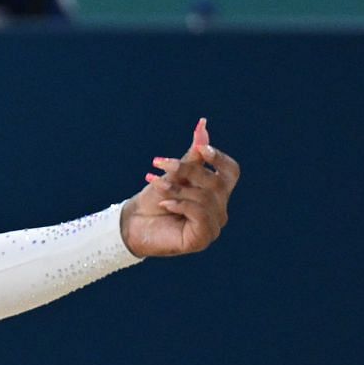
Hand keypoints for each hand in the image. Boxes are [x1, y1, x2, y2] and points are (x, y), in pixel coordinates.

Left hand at [121, 119, 241, 256]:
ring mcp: (212, 226)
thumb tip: (202, 125)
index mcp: (216, 192)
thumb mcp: (173, 174)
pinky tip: (164, 204)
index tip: (200, 149)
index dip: (219, 158)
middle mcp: (219, 209)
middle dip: (187, 171)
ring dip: (177, 189)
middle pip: (215, 182)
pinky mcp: (202, 239)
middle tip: (160, 164)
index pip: (231, 171)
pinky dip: (181, 205)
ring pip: (205, 199)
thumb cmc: (152, 199)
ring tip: (157, 187)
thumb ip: (192, 155)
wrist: (131, 225)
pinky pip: (200, 215)